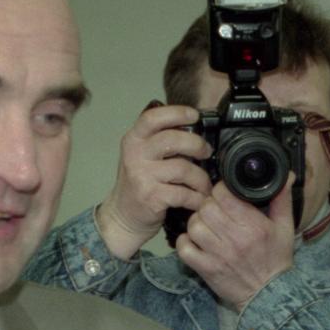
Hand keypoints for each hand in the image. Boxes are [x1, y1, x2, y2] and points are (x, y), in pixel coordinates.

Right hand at [97, 103, 212, 258]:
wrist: (123, 217)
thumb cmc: (139, 185)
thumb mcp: (142, 156)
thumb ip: (161, 141)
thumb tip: (194, 129)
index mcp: (134, 140)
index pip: (153, 117)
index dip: (176, 113)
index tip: (194, 115)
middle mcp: (135, 155)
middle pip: (173, 139)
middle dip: (197, 145)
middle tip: (206, 152)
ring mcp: (142, 176)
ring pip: (183, 168)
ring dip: (201, 178)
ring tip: (205, 185)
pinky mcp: (151, 197)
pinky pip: (183, 193)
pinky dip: (196, 198)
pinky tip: (199, 200)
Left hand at [175, 179, 295, 310]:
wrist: (269, 295)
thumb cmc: (276, 259)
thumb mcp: (285, 227)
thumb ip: (282, 199)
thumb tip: (286, 174)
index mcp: (253, 225)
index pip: (224, 195)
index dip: (221, 190)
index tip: (225, 194)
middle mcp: (234, 238)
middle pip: (206, 207)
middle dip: (209, 205)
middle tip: (215, 210)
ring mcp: (218, 255)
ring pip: (194, 225)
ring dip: (197, 222)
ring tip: (206, 225)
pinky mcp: (206, 269)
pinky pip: (184, 248)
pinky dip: (185, 242)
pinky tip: (195, 241)